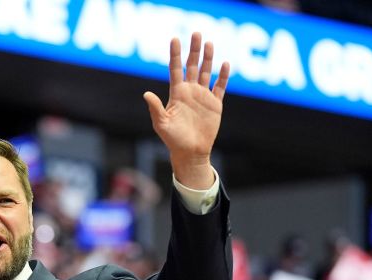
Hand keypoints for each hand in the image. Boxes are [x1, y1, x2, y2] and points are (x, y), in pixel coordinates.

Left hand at [142, 33, 230, 187]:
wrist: (190, 153)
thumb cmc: (173, 140)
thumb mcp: (162, 124)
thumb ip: (155, 108)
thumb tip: (146, 94)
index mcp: (177, 93)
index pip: (176, 69)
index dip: (175, 54)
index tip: (175, 39)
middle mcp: (190, 92)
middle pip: (192, 66)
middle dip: (194, 50)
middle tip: (196, 33)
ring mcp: (203, 97)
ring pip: (206, 72)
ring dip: (208, 58)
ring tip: (209, 43)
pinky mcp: (215, 104)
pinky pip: (220, 87)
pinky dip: (223, 76)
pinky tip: (225, 64)